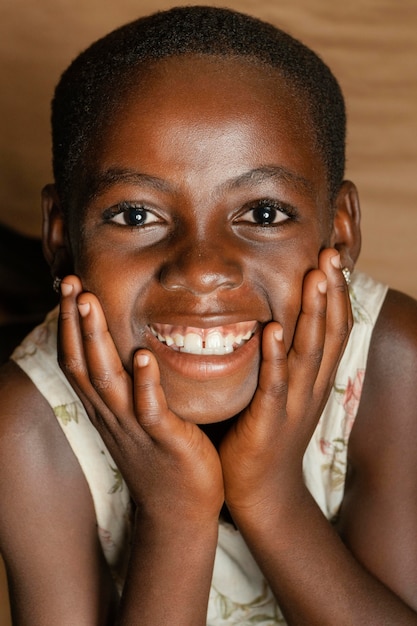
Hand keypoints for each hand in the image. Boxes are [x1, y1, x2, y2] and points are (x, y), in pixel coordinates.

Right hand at [58, 276, 223, 523]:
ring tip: (91, 304)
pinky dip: (145, 383)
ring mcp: (135, 427)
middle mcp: (112, 413)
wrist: (180, 508)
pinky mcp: (164, 440)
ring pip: (107, 380)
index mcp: (106, 406)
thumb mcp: (136, 415)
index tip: (70, 285)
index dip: (69, 322)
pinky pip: (150, 409)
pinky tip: (144, 356)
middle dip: (74, 320)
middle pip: (83, 362)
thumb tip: (132, 343)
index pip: (77, 358)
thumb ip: (129, 383)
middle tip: (70, 281)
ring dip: (97, 341)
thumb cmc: (162, 453)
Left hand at [219, 249, 351, 518]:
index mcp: (314, 377)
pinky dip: (277, 357)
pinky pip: (275, 384)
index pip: (333, 329)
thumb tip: (276, 318)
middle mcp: (311, 386)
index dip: (337, 294)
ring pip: (309, 352)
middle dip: (332, 292)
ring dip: (314, 314)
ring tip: (316, 278)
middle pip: (328, 332)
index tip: (333, 257)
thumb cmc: (265, 433)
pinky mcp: (268, 420)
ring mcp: (293, 403)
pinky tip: (275, 330)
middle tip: (332, 254)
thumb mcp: (283, 390)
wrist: (261, 490)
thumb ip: (283, 357)